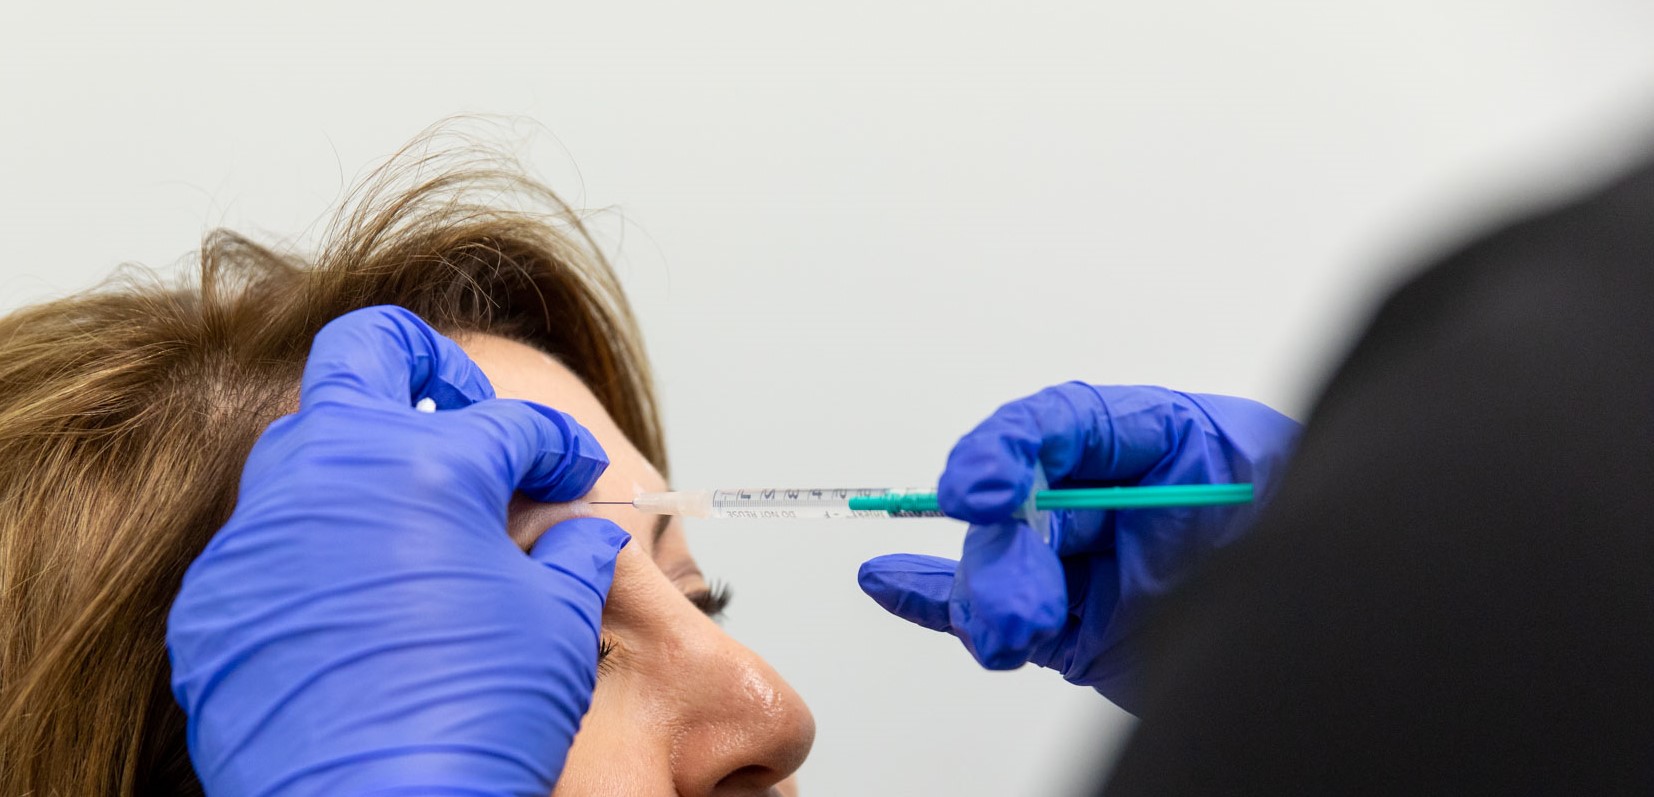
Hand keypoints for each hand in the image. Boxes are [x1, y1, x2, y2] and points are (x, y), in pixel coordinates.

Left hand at [167, 306, 627, 795]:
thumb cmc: (477, 718)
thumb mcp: (556, 624)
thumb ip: (572, 554)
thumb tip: (581, 534)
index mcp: (428, 466)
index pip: (509, 421)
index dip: (557, 445)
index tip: (573, 475)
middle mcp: (330, 474)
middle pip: (364, 350)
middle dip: (425, 361)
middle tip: (466, 413)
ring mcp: (259, 530)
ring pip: (304, 444)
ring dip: (367, 459)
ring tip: (418, 515)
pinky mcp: (216, 594)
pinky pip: (267, 538)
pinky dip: (318, 546)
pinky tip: (361, 598)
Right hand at [858, 382, 1298, 713]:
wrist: (1346, 629)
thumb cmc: (1310, 530)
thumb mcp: (1258, 499)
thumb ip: (1176, 510)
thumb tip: (1090, 520)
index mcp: (1150, 437)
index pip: (1057, 426)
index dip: (1007, 449)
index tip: (981, 490)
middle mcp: (1103, 496)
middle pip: (1019, 509)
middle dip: (1005, 558)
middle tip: (1020, 614)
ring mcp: (1080, 562)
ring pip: (997, 567)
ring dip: (985, 599)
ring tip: (1005, 637)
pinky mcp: (1066, 624)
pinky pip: (982, 604)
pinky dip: (930, 595)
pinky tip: (887, 580)